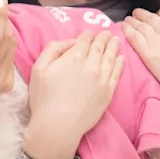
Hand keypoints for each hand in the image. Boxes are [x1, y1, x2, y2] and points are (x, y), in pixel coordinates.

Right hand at [24, 32, 123, 158]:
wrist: (58, 126)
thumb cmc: (44, 98)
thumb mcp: (38, 68)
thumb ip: (53, 49)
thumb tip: (70, 42)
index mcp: (74, 57)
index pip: (85, 40)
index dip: (87, 35)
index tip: (89, 33)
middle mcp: (91, 65)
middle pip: (100, 46)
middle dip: (103, 38)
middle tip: (106, 33)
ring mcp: (102, 79)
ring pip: (110, 57)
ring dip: (113, 47)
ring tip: (116, 40)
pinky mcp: (108, 92)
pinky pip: (117, 73)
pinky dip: (120, 64)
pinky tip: (121, 58)